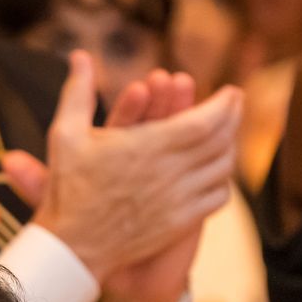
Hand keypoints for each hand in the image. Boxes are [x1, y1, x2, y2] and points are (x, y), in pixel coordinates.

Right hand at [5, 51, 239, 285]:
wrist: (73, 246)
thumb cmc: (68, 188)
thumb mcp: (65, 134)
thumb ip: (78, 92)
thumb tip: (80, 55)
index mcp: (147, 146)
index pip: (204, 121)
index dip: (224, 105)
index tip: (231, 92)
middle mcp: (169, 172)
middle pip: (220, 140)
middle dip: (233, 118)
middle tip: (236, 104)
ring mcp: (178, 200)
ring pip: (223, 168)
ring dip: (230, 147)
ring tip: (228, 134)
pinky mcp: (180, 222)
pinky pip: (217, 197)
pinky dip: (223, 181)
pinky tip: (217, 172)